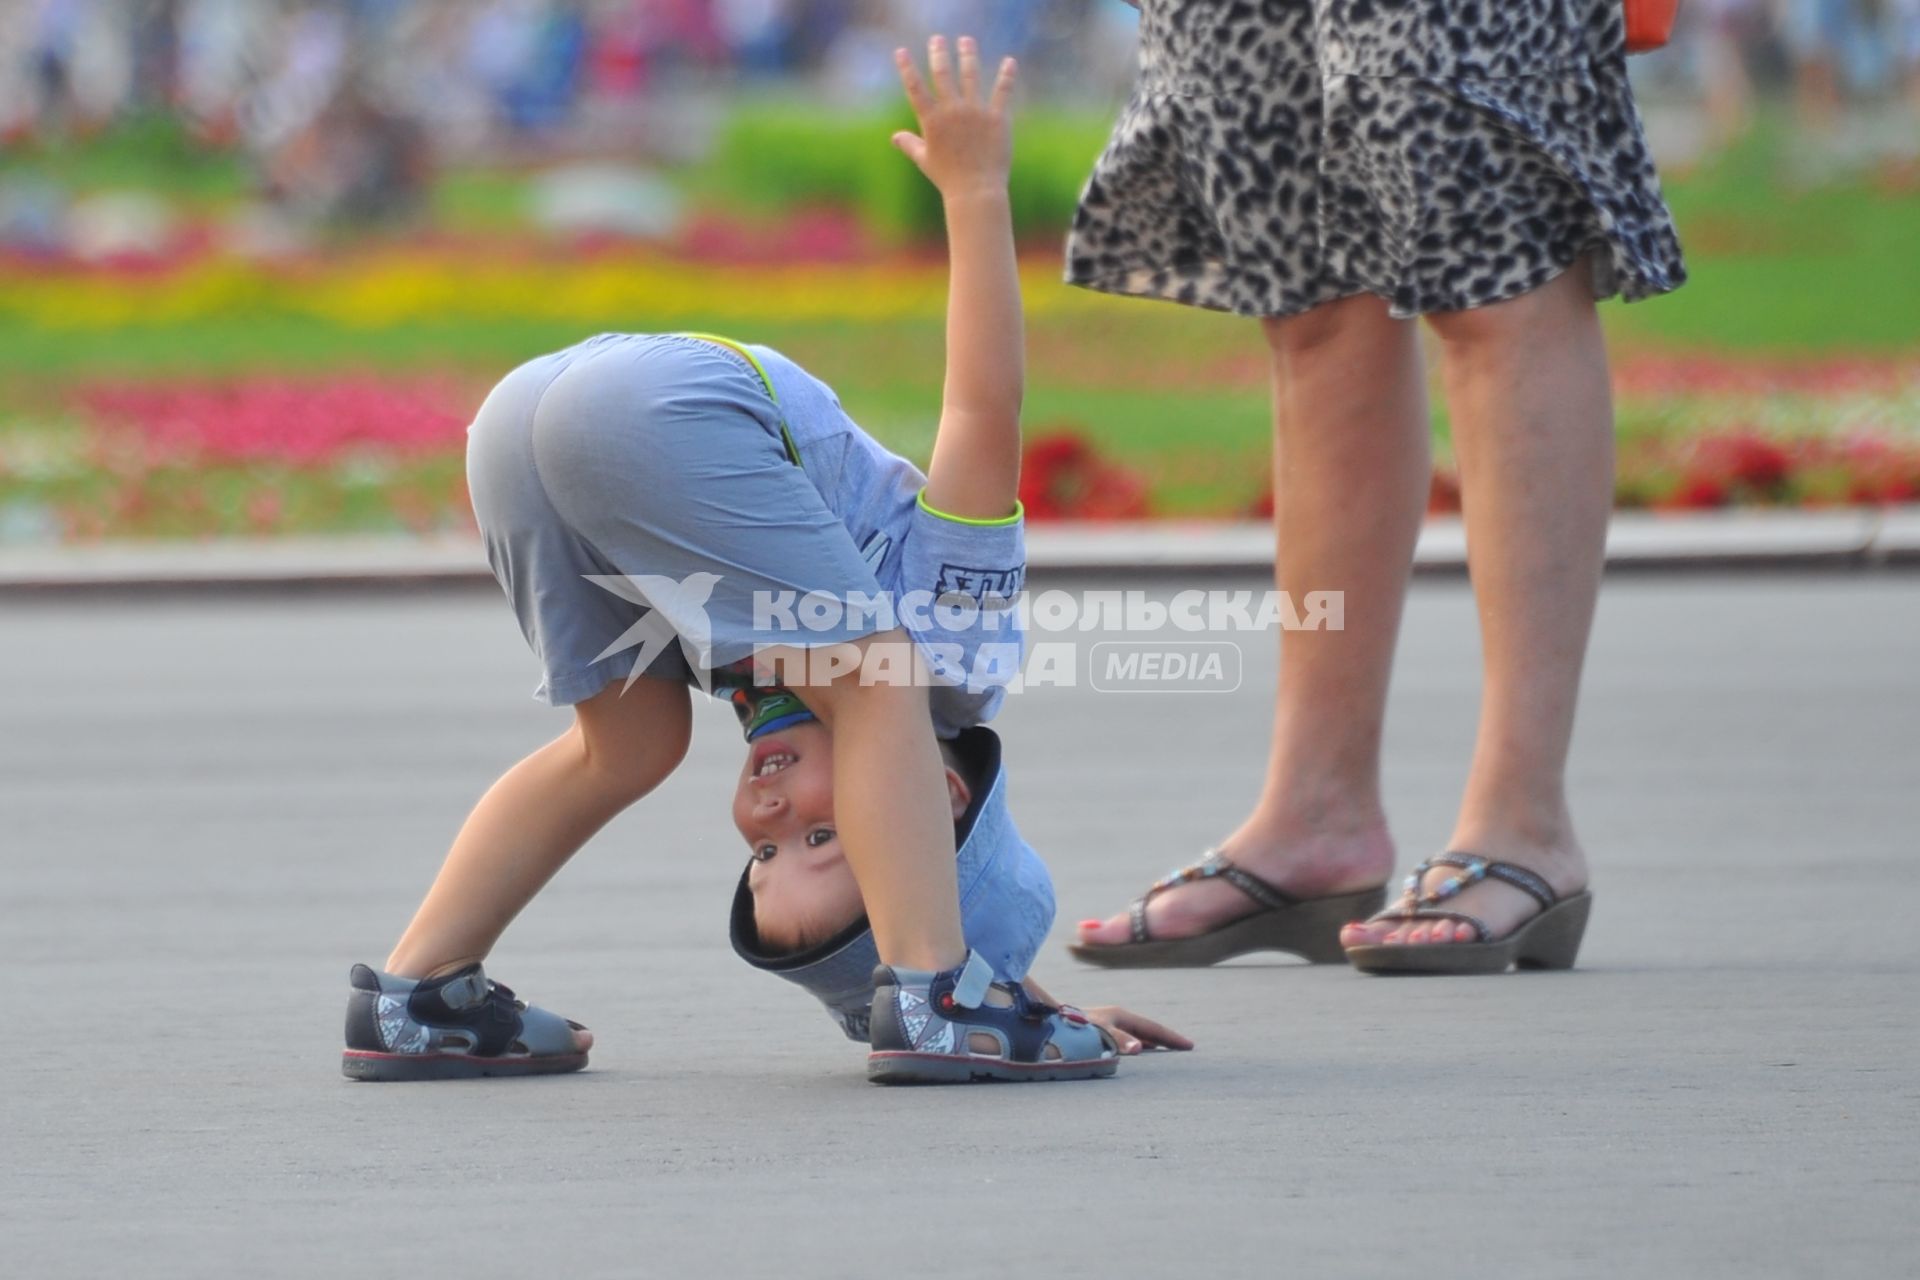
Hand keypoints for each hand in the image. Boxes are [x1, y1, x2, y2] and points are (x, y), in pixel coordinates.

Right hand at [892, 34, 1015, 200]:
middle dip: (938, 53)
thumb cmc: (947, 178)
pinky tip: (1009, 61)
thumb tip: (895, 137)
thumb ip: (910, 145)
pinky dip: (1006, 75)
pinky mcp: (997, 118)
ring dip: (968, 55)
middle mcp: (952, 111)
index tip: (901, 51)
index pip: (915, 87)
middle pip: (942, 73)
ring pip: (971, 75)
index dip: (906, 68)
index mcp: (932, 120)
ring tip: (966, 40)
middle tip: (937, 39)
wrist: (976, 191)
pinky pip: (1002, 91)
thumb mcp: (924, 160)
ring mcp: (976, 112)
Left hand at [1075, 1004, 1193, 1055]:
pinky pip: (1127, 1039)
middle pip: (1148, 1029)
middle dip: (1166, 1038)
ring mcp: (1109, 1024)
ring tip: (1166, 1051)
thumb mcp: (1099, 1033)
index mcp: (1121, 1016)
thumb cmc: (1074, 1029)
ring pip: (1137, 1034)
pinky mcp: (1100, 1033)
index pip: (1154, 1028)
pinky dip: (1139, 1045)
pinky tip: (1138, 1052)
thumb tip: (1140, 1048)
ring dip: (1152, 1042)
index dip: (1172, 1038)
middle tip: (1184, 1047)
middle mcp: (1116, 1018)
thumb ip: (1120, 1040)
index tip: (1189, 1046)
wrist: (1048, 1023)